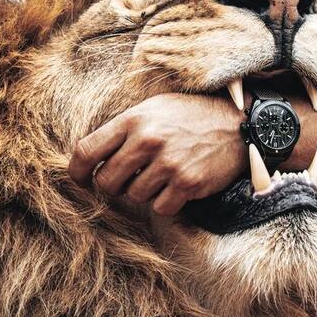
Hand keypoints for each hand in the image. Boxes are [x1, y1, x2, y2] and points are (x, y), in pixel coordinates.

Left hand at [67, 93, 244, 215]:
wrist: (239, 124)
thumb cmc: (192, 116)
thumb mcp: (155, 108)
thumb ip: (124, 129)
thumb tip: (90, 158)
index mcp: (134, 119)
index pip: (86, 151)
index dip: (76, 171)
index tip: (80, 180)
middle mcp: (148, 140)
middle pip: (106, 181)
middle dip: (113, 186)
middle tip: (128, 180)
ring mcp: (168, 163)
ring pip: (134, 196)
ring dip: (144, 192)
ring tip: (163, 175)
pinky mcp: (187, 183)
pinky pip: (160, 208)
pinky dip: (167, 202)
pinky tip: (178, 185)